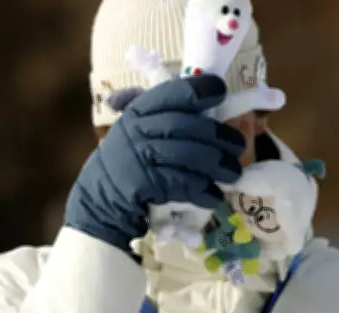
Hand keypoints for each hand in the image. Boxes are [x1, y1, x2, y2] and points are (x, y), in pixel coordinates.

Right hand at [64, 75, 245, 255]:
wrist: (100, 200)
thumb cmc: (126, 162)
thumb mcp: (135, 131)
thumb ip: (160, 112)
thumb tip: (205, 87)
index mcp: (138, 111)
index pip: (171, 93)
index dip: (199, 90)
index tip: (221, 92)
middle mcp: (137, 130)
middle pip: (185, 126)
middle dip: (217, 135)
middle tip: (238, 145)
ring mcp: (140, 157)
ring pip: (188, 155)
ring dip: (216, 165)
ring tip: (232, 174)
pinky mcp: (145, 184)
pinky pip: (181, 183)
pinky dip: (202, 190)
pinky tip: (213, 196)